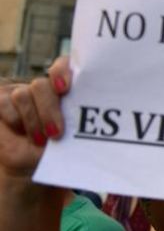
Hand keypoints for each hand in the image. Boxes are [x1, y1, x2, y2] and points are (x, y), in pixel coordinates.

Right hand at [0, 57, 70, 178]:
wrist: (29, 164)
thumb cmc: (58, 150)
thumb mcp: (73, 138)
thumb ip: (78, 123)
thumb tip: (87, 124)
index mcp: (66, 91)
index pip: (64, 66)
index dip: (62, 71)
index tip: (64, 88)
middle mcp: (43, 88)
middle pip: (42, 85)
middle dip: (49, 110)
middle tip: (56, 133)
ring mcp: (20, 93)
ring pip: (23, 94)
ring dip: (32, 120)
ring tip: (40, 141)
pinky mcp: (1, 100)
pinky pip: (4, 103)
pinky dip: (15, 121)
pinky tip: (21, 133)